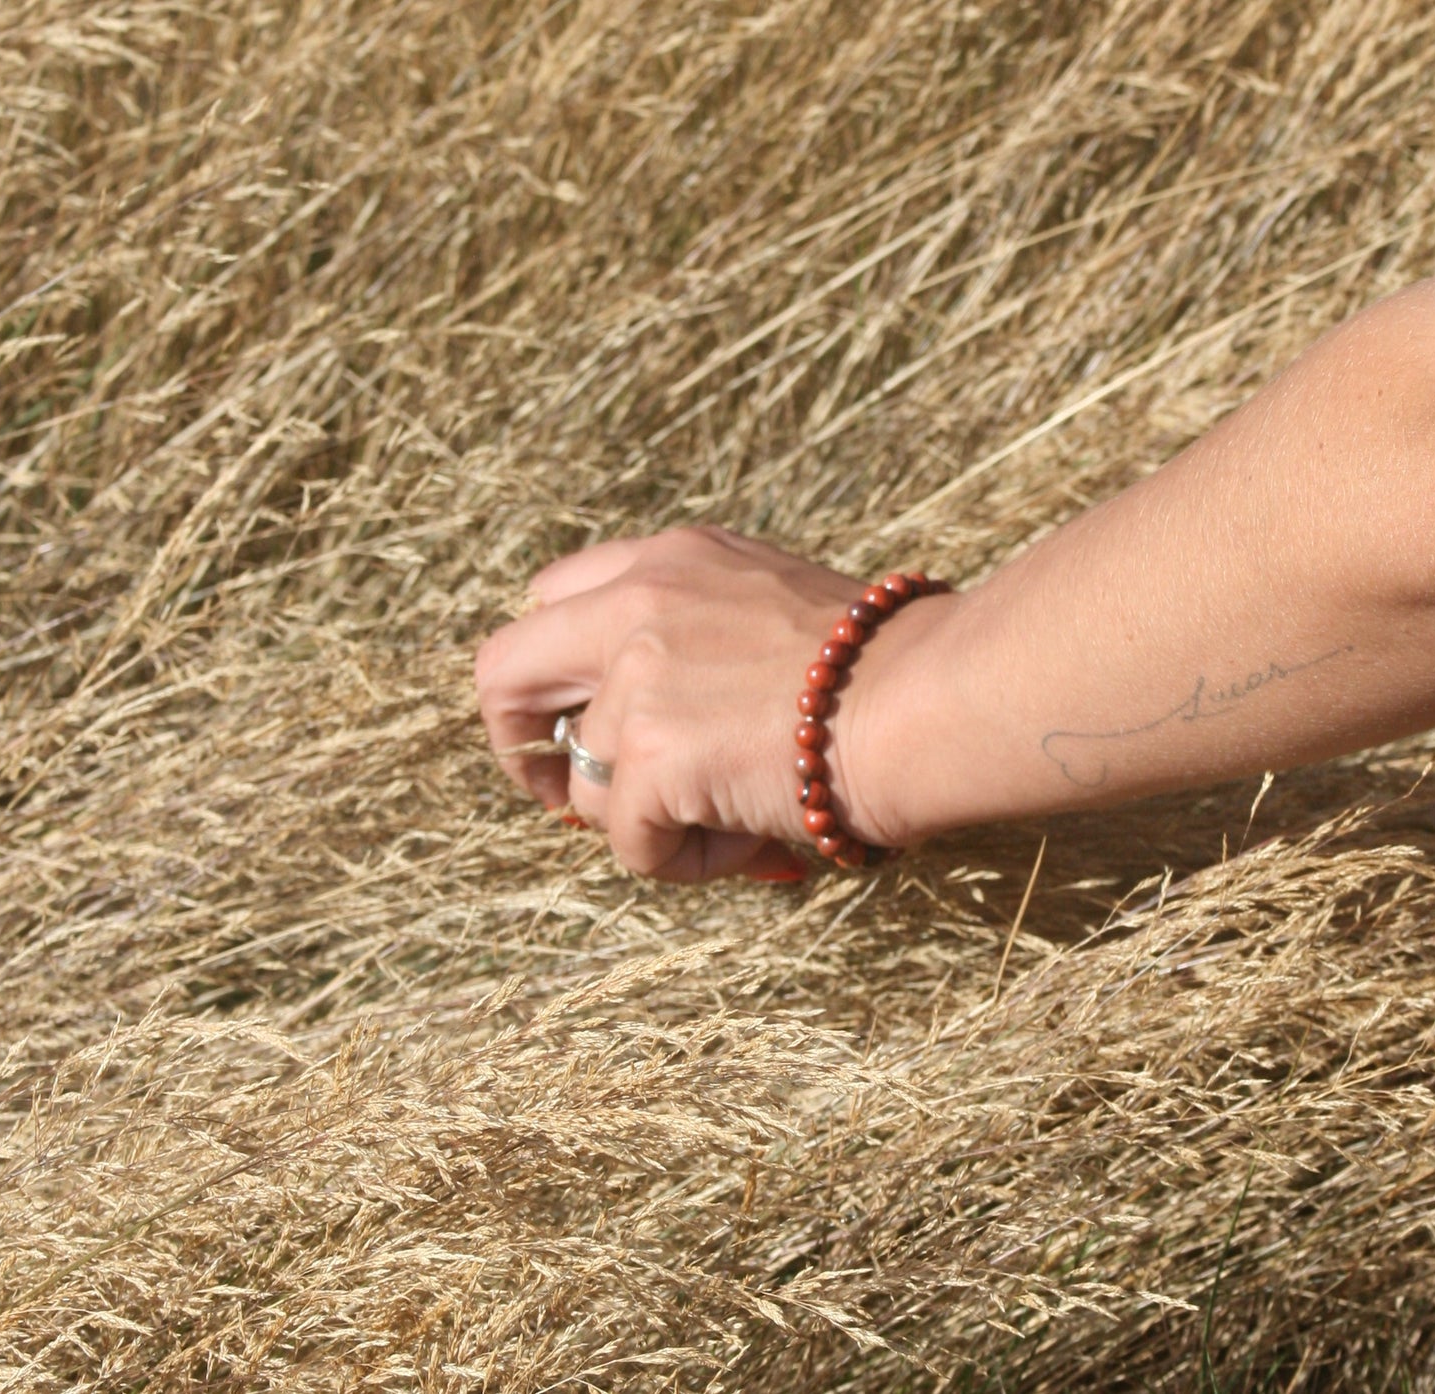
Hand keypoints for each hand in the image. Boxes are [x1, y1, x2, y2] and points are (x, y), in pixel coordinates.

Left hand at [474, 526, 934, 881]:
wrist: (931, 699)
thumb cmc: (889, 671)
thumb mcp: (779, 608)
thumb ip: (707, 637)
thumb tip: (660, 736)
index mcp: (672, 560)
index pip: (556, 598)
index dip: (558, 674)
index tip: (586, 723)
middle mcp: (638, 602)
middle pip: (503, 671)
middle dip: (517, 745)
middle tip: (562, 794)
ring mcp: (637, 676)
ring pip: (584, 785)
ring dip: (652, 823)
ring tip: (738, 827)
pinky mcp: (649, 752)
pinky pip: (630, 842)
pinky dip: (686, 862)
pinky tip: (755, 842)